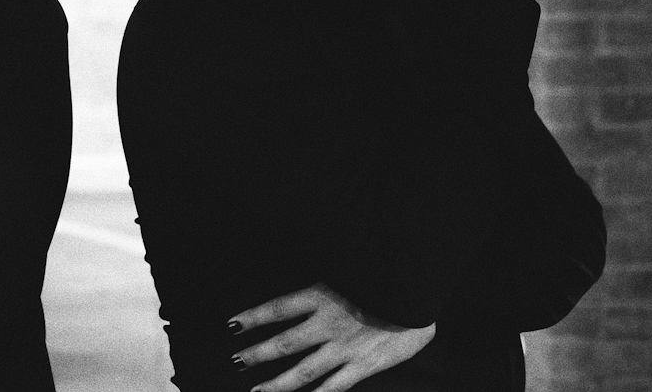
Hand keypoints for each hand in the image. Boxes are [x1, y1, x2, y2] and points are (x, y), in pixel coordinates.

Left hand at [228, 283, 433, 390]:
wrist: (418, 292)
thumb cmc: (384, 278)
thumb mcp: (349, 271)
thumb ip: (327, 282)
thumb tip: (308, 283)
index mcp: (322, 296)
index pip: (278, 308)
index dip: (254, 316)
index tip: (233, 324)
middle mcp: (327, 323)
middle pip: (284, 342)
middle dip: (258, 353)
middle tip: (238, 360)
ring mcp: (343, 347)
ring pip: (302, 370)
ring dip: (277, 383)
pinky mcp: (363, 365)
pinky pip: (335, 387)